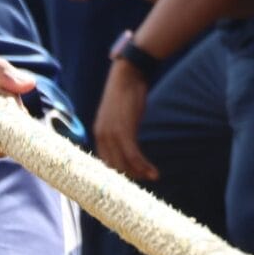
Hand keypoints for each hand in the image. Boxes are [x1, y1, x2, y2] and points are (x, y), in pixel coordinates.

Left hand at [95, 58, 156, 180]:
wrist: (128, 75)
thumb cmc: (126, 94)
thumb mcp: (119, 116)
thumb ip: (119, 131)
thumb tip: (127, 144)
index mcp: (99, 133)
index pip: (105, 161)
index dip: (119, 172)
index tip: (132, 178)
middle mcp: (102, 136)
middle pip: (114, 166)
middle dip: (130, 176)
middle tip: (145, 179)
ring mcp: (111, 134)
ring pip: (124, 164)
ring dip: (140, 174)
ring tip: (153, 178)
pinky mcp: (124, 131)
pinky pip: (133, 155)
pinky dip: (144, 166)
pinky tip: (154, 172)